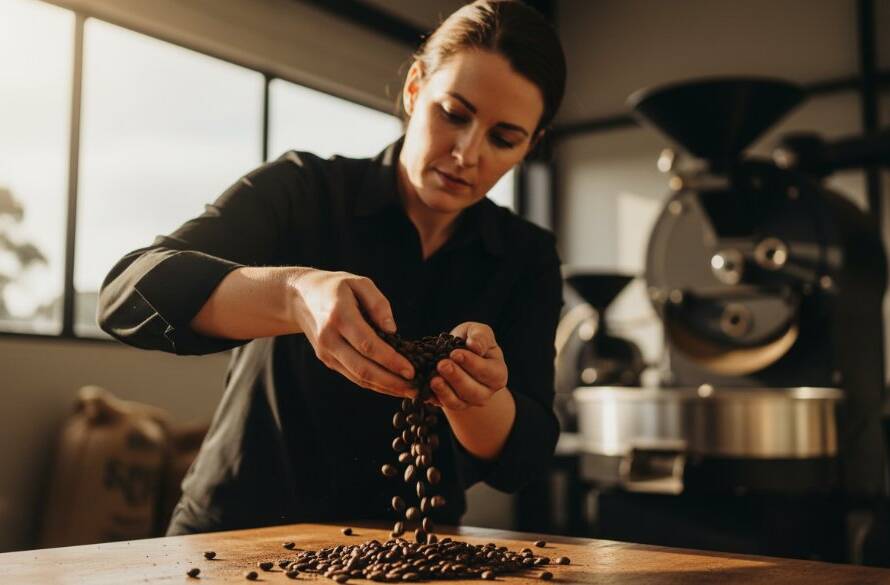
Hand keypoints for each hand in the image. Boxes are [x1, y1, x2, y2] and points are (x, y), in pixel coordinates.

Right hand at [289, 269, 414, 396]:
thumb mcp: (359, 283)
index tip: (411, 370)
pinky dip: (373, 384)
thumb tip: (392, 330)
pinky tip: (392, 386)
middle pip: (362, 368)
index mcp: (339, 316)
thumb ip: (378, 304)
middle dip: (391, 382)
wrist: (300, 297)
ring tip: (409, 392)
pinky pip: (352, 376)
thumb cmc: (336, 288)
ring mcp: (326, 352)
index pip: (367, 344)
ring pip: (357, 377)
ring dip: (384, 388)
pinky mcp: (327, 360)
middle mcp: (330, 338)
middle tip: (415, 389)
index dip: (390, 360)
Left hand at [430, 322, 507, 409]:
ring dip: (445, 391)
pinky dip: (435, 397)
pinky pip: (443, 405)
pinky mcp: (451, 404)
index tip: (455, 353)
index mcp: (497, 373)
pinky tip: (426, 385)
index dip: (472, 363)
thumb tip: (475, 345)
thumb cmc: (471, 341)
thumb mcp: (478, 332)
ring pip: (458, 402)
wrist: (457, 354)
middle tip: (442, 365)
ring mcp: (468, 401)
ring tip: (433, 379)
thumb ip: (480, 336)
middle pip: (473, 391)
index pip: (488, 372)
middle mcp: (485, 392)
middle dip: (457, 378)